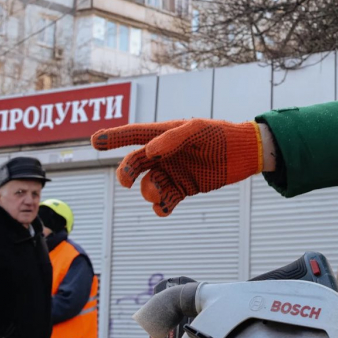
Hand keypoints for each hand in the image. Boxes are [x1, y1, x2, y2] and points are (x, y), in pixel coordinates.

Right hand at [91, 119, 263, 215]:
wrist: (243, 153)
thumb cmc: (219, 134)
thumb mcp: (197, 129)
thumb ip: (172, 138)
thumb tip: (150, 152)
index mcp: (164, 135)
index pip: (134, 135)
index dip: (113, 137)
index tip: (94, 140)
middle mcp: (164, 155)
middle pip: (135, 164)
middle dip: (127, 172)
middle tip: (125, 180)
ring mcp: (173, 173)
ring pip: (149, 186)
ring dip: (149, 191)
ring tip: (160, 192)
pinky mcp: (184, 189)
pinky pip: (165, 201)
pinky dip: (161, 207)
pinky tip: (164, 208)